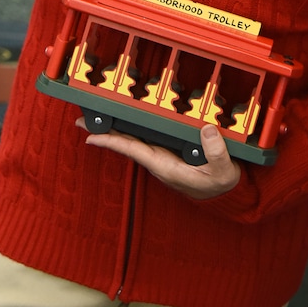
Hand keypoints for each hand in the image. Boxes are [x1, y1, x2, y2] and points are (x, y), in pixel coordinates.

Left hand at [77, 119, 240, 199]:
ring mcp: (162, 156)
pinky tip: (124, 119)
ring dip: (116, 128)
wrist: (224, 191)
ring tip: (97, 115)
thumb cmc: (220, 182)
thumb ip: (216, 152)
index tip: (91, 136)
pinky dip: (132, 128)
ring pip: (134, 139)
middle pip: (127, 142)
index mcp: (166, 166)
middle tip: (82, 119)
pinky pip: (145, 137)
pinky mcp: (168, 150)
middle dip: (105, 132)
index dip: (112, 142)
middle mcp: (159, 160)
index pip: (134, 150)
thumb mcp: (222, 170)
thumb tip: (207, 129)